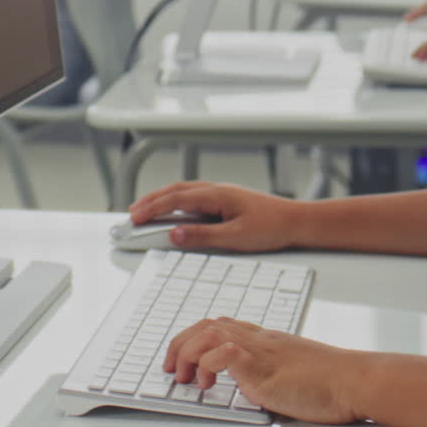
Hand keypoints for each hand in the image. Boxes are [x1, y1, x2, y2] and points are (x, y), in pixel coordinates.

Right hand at [128, 181, 302, 251]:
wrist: (296, 220)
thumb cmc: (271, 227)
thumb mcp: (235, 237)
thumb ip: (202, 236)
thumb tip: (174, 234)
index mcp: (216, 195)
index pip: (175, 199)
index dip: (152, 208)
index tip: (134, 218)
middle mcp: (216, 189)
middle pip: (175, 191)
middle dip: (150, 200)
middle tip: (131, 213)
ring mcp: (220, 192)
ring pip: (183, 191)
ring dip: (162, 198)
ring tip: (145, 209)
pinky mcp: (225, 199)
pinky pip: (193, 195)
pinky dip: (176, 200)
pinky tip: (173, 208)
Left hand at [164, 317, 359, 424]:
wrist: (354, 379)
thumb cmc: (331, 382)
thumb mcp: (291, 373)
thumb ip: (269, 373)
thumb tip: (253, 388)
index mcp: (265, 339)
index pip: (220, 325)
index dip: (194, 337)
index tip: (180, 356)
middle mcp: (259, 339)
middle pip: (207, 324)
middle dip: (180, 343)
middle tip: (171, 368)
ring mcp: (261, 350)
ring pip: (209, 332)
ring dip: (187, 353)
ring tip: (184, 376)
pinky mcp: (264, 367)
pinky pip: (225, 352)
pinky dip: (207, 363)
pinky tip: (207, 382)